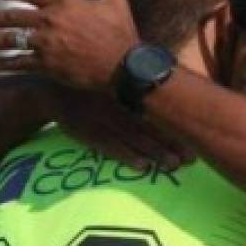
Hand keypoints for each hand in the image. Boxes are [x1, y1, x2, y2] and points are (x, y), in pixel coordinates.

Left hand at [0, 0, 138, 89]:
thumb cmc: (121, 33)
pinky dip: (3, 64)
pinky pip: (18, 63)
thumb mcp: (116, 0)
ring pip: (10, 40)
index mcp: (64, 2)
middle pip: (12, 17)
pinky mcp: (46, 65)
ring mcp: (45, 44)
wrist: (123, 67)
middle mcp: (50, 21)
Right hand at [52, 85, 194, 170]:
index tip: (193, 138)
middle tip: (190, 159)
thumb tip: (170, 94)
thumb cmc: (90, 86)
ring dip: (154, 153)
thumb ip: (137, 88)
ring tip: (172, 165)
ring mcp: (103, 119)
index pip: (157, 110)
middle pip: (150, 126)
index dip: (175, 125)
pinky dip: (126, 156)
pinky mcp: (88, 133)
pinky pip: (110, 147)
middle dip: (171, 143)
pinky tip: (142, 166)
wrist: (52, 89)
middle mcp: (119, 104)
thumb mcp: (113, 80)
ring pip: (134, 138)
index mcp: (127, 91)